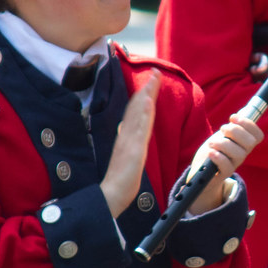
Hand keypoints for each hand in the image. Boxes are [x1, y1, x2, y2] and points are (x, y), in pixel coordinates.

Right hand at [101, 70, 158, 216]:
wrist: (111, 197)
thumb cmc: (119, 182)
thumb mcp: (128, 160)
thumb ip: (130, 147)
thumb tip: (131, 137)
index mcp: (126, 138)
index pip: (135, 112)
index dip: (143, 95)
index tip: (151, 81)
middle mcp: (126, 136)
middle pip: (137, 108)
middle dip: (147, 88)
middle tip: (156, 71)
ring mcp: (129, 142)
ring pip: (138, 113)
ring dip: (146, 94)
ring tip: (154, 79)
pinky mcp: (133, 151)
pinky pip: (139, 129)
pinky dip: (143, 114)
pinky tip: (148, 102)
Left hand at [187, 113, 263, 213]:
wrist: (200, 170)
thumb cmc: (213, 150)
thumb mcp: (223, 135)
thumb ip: (233, 126)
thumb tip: (243, 112)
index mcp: (244, 143)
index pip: (258, 135)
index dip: (248, 124)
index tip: (232, 117)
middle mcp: (242, 154)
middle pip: (250, 142)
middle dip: (235, 131)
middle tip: (222, 129)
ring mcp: (234, 164)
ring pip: (238, 153)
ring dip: (223, 143)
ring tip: (212, 143)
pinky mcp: (223, 173)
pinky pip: (227, 166)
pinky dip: (218, 157)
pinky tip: (210, 153)